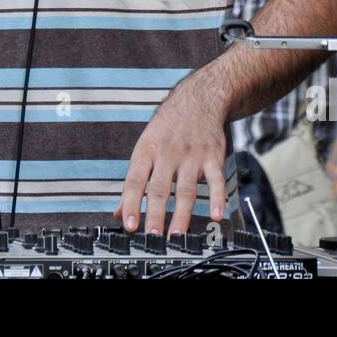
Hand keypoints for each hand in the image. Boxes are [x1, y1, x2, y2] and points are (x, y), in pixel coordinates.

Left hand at [115, 81, 226, 235]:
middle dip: (156, 213)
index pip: (135, 181)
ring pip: (186, 189)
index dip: (131, 204)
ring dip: (182, 214)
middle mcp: (168, 154)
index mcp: (146, 151)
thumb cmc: (167, 128)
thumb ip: (134, 182)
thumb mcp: (145, 148)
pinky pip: (216, 180)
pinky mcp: (213, 158)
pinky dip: (218, 198)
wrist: (198, 100)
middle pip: (160, 188)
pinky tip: (216, 215)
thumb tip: (119, 213)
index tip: (129, 225)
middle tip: (152, 236)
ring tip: (177, 235)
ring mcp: (191, 156)